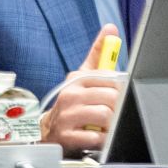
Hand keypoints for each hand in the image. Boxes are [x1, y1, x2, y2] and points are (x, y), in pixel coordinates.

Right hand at [41, 25, 122, 157]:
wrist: (48, 130)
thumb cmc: (72, 102)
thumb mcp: (82, 77)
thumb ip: (98, 54)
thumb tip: (110, 28)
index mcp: (75, 79)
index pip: (111, 79)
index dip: (119, 89)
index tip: (114, 95)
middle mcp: (69, 95)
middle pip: (112, 97)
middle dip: (116, 108)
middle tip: (109, 112)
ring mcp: (66, 116)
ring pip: (106, 116)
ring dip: (109, 124)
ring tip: (101, 124)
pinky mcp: (67, 136)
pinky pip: (97, 137)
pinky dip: (101, 139)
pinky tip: (94, 135)